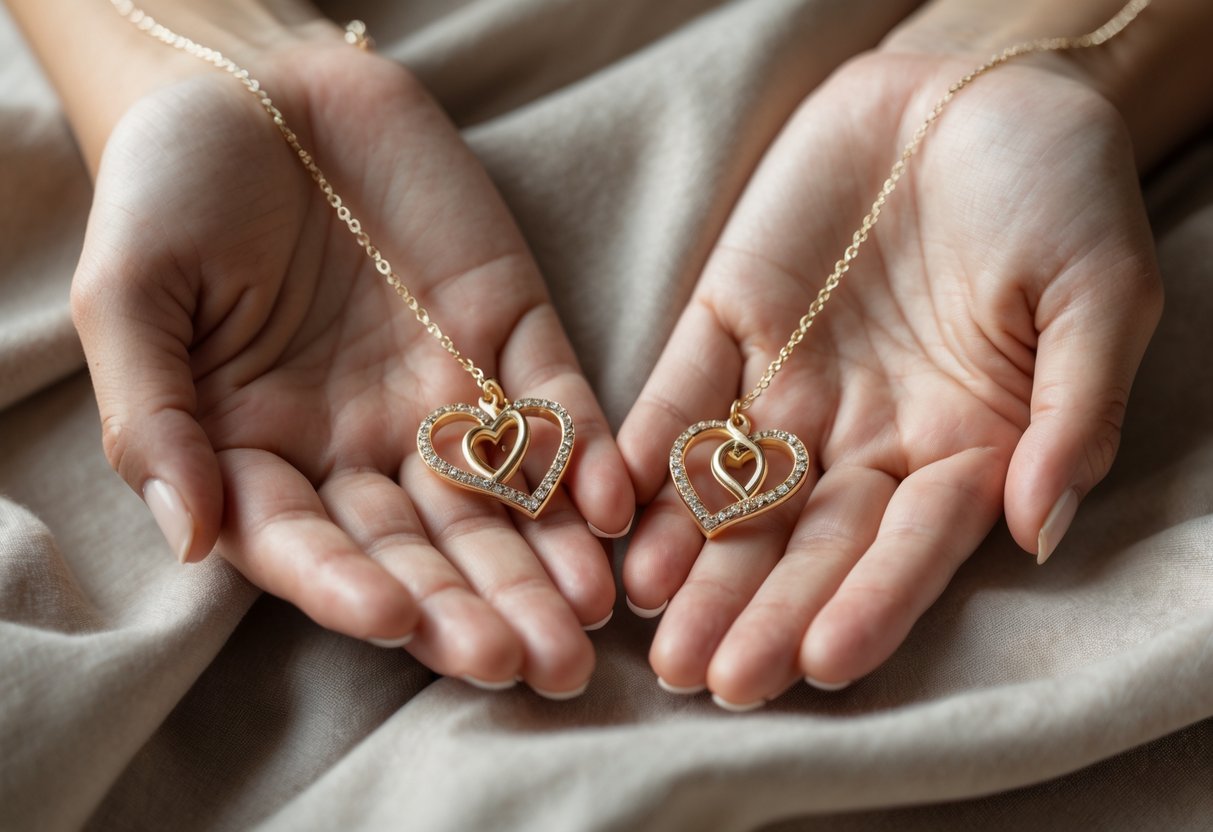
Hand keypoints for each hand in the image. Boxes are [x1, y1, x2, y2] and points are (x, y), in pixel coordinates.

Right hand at [72, 33, 633, 694]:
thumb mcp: (130, 296)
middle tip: (534, 666)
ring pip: (504, 499)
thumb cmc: (172, 190)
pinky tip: (613, 506)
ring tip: (589, 618)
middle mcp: (362, 447)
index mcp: (264, 457)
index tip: (395, 623)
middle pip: (427, 547)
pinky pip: (556, 405)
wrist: (263, 84)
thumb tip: (186, 537)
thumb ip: (155, 418)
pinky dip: (586, 454)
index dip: (350, 589)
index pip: (312, 548)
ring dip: (549, 559)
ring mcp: (445, 395)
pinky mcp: (511, 334)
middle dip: (479, 607)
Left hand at [618, 49, 1160, 706]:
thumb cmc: (1062, 191)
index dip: (869, 604)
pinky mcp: (729, 323)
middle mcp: (867, 435)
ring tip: (647, 616)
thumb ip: (1071, 413)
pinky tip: (616, 506)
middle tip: (700, 677)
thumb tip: (1042, 528)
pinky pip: (684, 393)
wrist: (971, 87)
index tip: (820, 664)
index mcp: (962, 445)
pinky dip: (651, 447)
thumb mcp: (1099, 295)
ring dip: (689, 554)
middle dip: (755, 608)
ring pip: (732, 487)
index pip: (911, 545)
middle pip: (806, 540)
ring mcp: (791, 383)